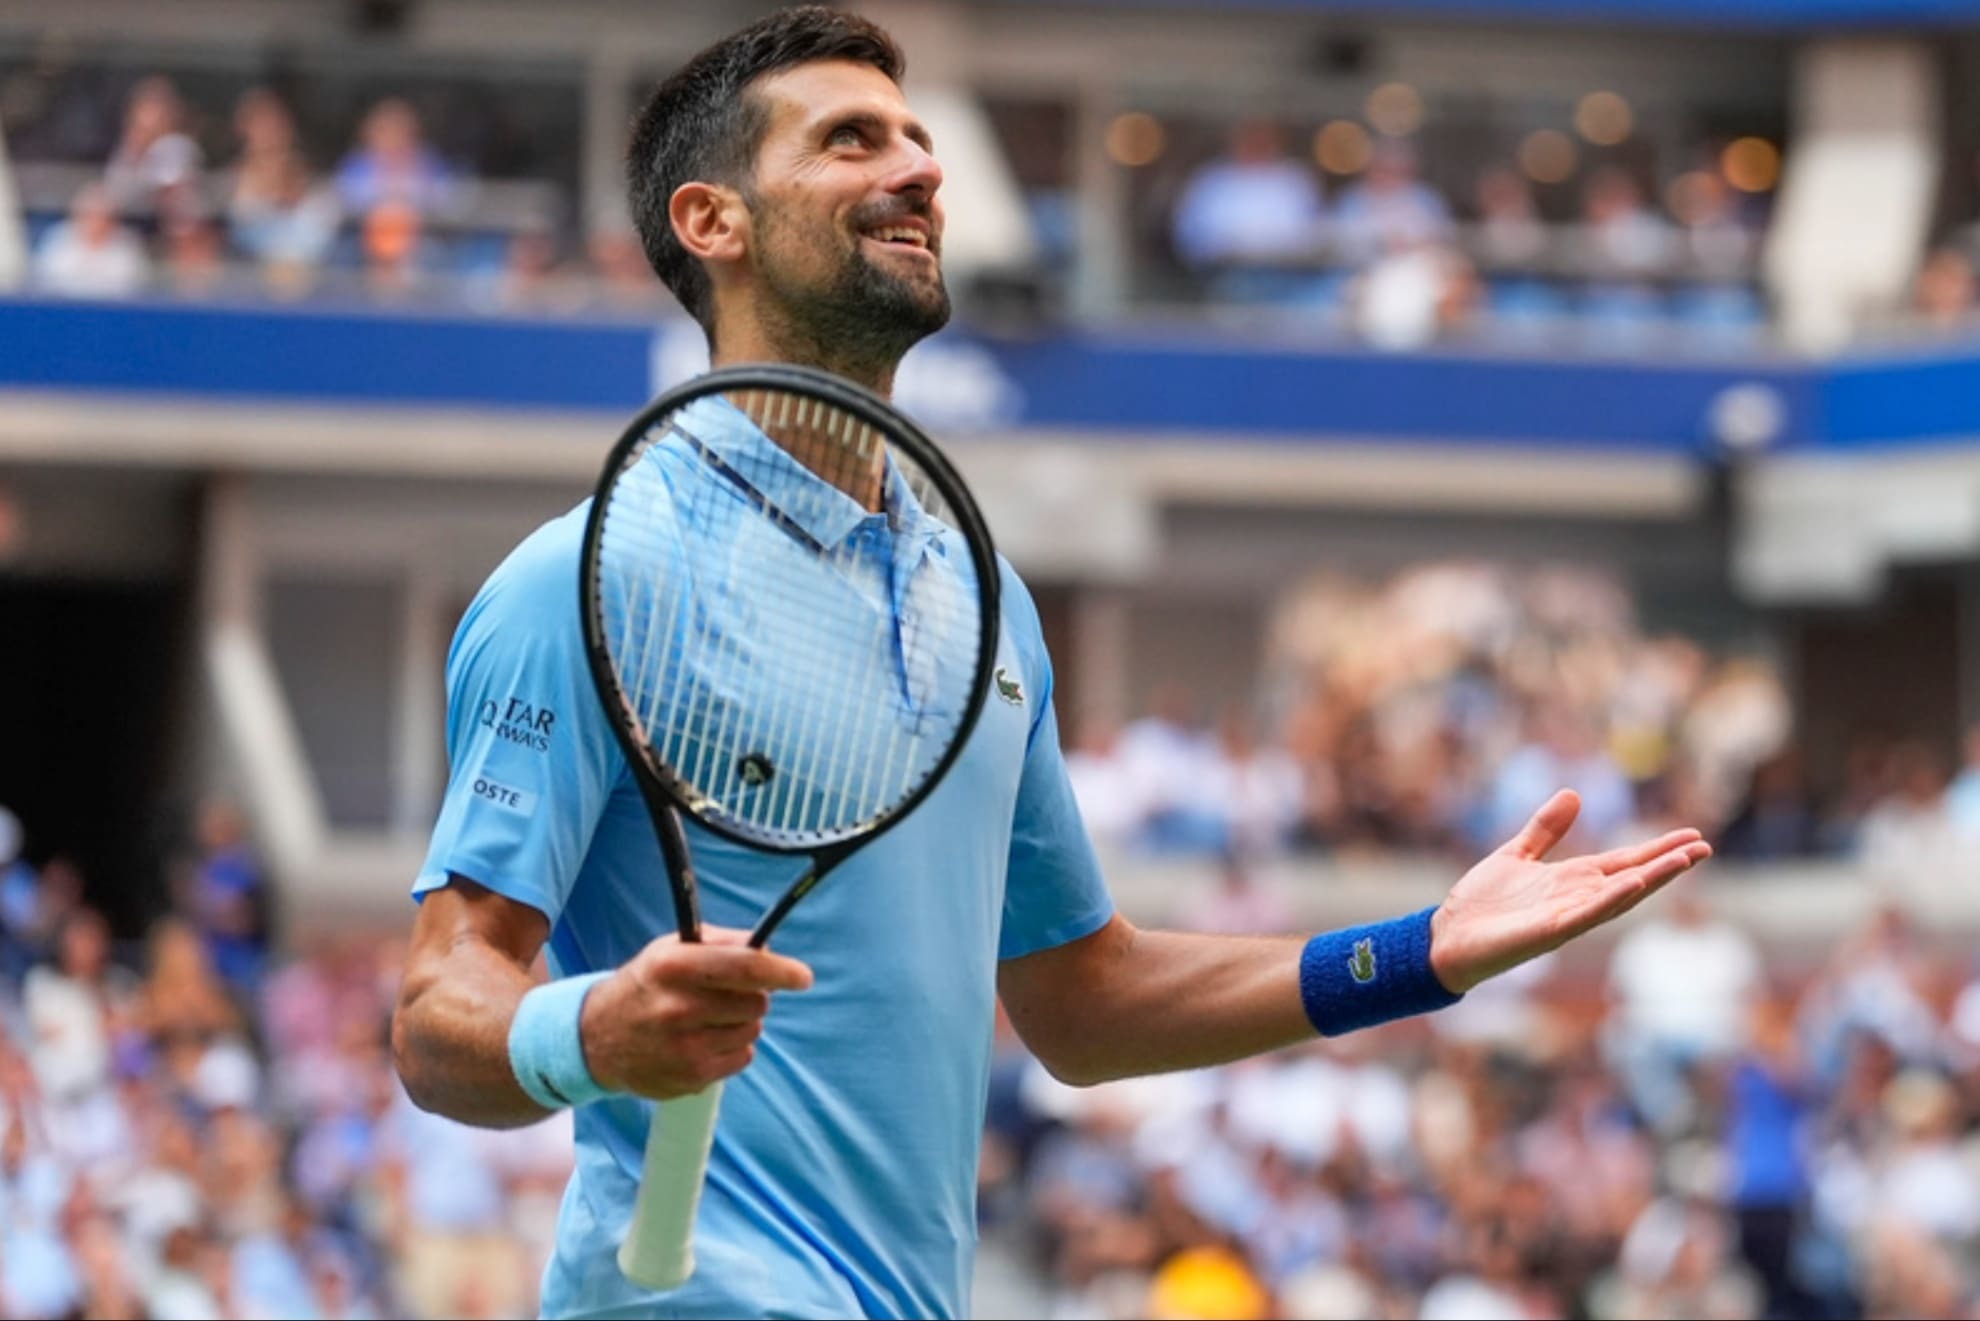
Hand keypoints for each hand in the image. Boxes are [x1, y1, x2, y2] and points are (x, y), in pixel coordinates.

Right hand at [580, 926, 812, 1098]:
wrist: (596, 1038)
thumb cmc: (645, 985)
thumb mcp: (671, 949)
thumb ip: (721, 943)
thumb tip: (768, 949)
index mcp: (674, 967)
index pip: (744, 968)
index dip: (780, 971)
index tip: (802, 976)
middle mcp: (678, 1008)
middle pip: (756, 1002)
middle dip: (752, 996)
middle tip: (725, 995)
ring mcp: (685, 1047)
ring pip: (753, 1031)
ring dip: (741, 1023)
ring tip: (708, 1019)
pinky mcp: (691, 1078)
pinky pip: (742, 1058)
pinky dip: (732, 1048)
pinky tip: (703, 1041)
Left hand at [1429, 789, 1711, 993]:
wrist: (1446, 936)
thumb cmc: (1480, 903)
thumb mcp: (1516, 854)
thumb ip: (1545, 829)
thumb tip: (1575, 794)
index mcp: (1571, 881)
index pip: (1624, 863)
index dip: (1656, 850)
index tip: (1692, 836)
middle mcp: (1576, 899)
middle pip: (1632, 878)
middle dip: (1667, 864)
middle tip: (1704, 847)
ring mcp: (1566, 917)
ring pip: (1618, 897)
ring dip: (1651, 879)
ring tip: (1684, 860)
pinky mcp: (1547, 932)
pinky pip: (1586, 915)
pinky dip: (1611, 900)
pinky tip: (1634, 883)